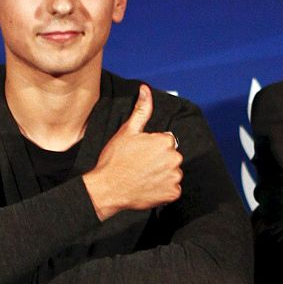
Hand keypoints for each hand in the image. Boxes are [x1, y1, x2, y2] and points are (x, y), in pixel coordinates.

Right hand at [82, 84, 182, 220]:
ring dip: (163, 174)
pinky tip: (149, 186)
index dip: (152, 145)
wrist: (108, 188)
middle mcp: (174, 160)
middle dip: (160, 159)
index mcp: (165, 142)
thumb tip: (145, 89)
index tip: (140, 152)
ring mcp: (174, 178)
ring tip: (144, 176)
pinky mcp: (172, 194)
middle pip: (171, 155)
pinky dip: (164, 189)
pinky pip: (173, 189)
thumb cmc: (115, 159)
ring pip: (173, 171)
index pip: (166, 140)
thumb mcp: (127, 130)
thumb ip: (142, 109)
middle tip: (141, 164)